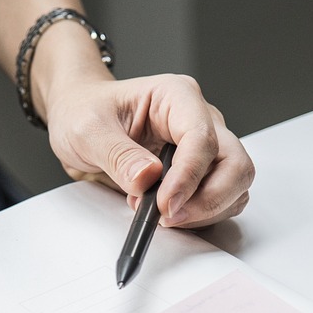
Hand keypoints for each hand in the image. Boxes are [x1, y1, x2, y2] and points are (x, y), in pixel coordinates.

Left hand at [43, 73, 253, 228]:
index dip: (188, 176)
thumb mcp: (87, 128)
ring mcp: (204, 147)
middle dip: (210, 198)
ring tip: (160, 213)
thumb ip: (118, 154)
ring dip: (205, 210)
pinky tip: (167, 213)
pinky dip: (200, 216)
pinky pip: (219, 199)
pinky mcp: (199, 172)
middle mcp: (199, 119)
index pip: (202, 137)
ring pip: (234, 185)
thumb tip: (147, 179)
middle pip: (235, 163)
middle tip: (170, 216)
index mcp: (177, 96)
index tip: (166, 204)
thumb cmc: (84, 110)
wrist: (77, 118)